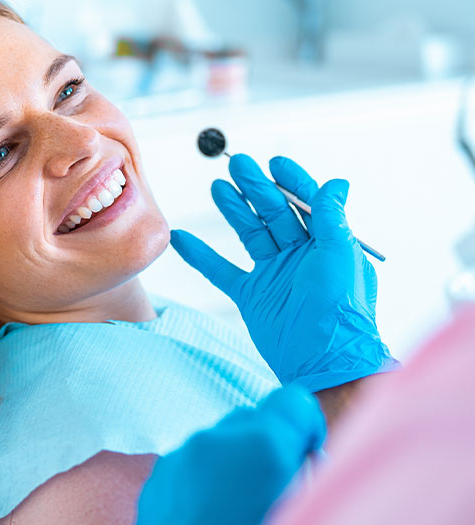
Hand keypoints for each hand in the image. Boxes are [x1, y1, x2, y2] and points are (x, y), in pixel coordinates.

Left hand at [135, 386, 325, 524]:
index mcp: (262, 445)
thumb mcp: (306, 515)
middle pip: (251, 420)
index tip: (306, 459)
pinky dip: (202, 484)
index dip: (305, 430)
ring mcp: (178, 460)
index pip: (293, 403)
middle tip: (272, 494)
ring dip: (231, 466)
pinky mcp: (154, 484)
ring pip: (216, 444)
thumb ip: (308, 472)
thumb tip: (303, 458)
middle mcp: (215, 441)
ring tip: (237, 517)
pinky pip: (187, 467)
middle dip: (266, 448)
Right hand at [171, 154, 395, 392]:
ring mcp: (274, 275)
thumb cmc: (341, 310)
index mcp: (325, 245)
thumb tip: (337, 184)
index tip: (274, 162)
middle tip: (236, 164)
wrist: (324, 362)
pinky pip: (222, 270)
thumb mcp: (341, 255)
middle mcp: (300, 257)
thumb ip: (332, 218)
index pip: (306, 204)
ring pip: (249, 233)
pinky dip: (200, 255)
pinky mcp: (252, 296)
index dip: (291, 181)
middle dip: (255, 187)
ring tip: (217, 186)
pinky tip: (182, 238)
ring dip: (233, 210)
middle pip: (274, 213)